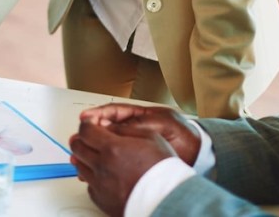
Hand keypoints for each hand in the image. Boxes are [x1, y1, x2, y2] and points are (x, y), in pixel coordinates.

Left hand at [69, 121, 175, 216]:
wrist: (167, 199)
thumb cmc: (163, 170)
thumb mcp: (149, 137)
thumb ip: (123, 128)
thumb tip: (105, 125)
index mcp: (113, 148)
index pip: (85, 130)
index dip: (86, 124)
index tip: (90, 124)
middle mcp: (102, 167)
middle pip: (77, 147)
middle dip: (82, 139)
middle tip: (91, 139)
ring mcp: (99, 185)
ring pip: (80, 166)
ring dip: (86, 158)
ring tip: (100, 158)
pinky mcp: (100, 199)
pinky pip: (89, 184)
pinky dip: (94, 177)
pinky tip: (107, 175)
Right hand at [79, 103, 200, 165]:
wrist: (199, 154)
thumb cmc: (184, 134)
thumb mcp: (161, 124)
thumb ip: (138, 124)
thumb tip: (114, 128)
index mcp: (140, 115)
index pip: (114, 111)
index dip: (98, 114)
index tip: (85, 118)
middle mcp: (134, 128)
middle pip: (107, 128)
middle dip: (91, 131)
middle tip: (78, 136)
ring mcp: (134, 143)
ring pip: (109, 144)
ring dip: (95, 148)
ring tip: (81, 153)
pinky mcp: (136, 158)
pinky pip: (116, 159)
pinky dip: (104, 162)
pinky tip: (96, 166)